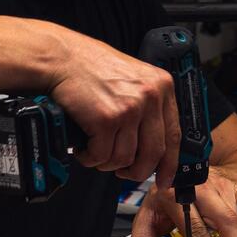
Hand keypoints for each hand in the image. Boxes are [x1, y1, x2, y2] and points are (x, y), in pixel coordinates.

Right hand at [47, 34, 180, 188]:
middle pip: (153, 154)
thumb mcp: (132, 79)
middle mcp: (150, 97)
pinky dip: (90, 158)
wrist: (61, 58)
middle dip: (136, 171)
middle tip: (123, 173)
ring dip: (107, 162)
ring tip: (95, 150)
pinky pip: (102, 156)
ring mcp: (129, 108)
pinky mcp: (107, 119)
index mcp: (161, 87)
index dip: (170, 164)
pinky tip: (84, 148)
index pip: (174, 135)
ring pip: (125, 158)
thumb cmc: (90, 67)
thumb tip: (151, 143)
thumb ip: (147, 106)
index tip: (164, 179)